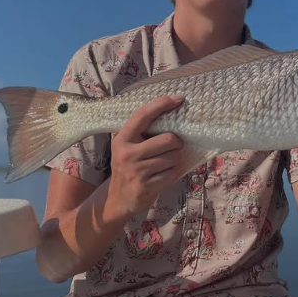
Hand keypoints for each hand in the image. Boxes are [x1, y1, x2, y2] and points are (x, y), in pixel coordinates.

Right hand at [107, 95, 184, 215]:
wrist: (119, 198)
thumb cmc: (130, 166)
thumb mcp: (128, 146)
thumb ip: (142, 132)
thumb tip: (171, 111)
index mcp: (122, 138)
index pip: (143, 115)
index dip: (161, 104)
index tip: (178, 98)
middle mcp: (127, 153)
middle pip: (168, 139)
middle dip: (176, 143)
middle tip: (172, 147)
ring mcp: (136, 171)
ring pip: (173, 157)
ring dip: (174, 160)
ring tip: (164, 163)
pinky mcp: (146, 187)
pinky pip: (172, 174)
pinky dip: (172, 174)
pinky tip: (162, 176)